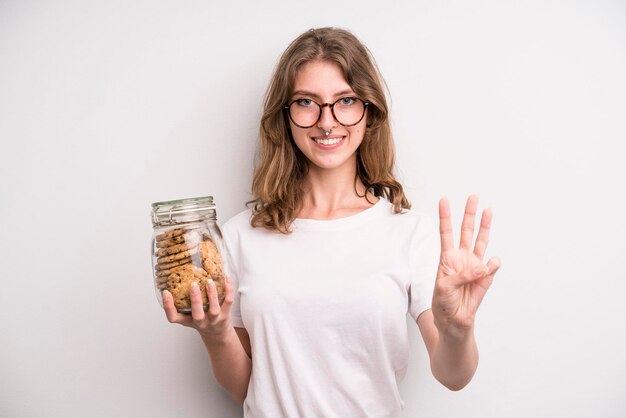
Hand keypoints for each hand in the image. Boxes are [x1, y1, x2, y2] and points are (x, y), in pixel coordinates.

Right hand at [162, 277, 234, 341]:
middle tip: (193, 285)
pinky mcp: (225, 315)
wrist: (218, 335)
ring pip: (214, 309)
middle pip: (197, 315)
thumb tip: (177, 277)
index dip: (168, 306)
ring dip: (212, 294)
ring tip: (209, 281)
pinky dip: (229, 289)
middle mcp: (200, 322)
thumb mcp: (188, 315)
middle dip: (195, 300)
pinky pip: (228, 302)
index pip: (173, 318)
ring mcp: (214, 319)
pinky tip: (226, 278)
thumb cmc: (201, 321)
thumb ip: (182, 301)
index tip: (166, 292)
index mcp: (187, 320)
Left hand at [432, 195, 500, 337]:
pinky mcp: (486, 278)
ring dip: (485, 226)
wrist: (454, 322)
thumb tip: (483, 266)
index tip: (444, 200)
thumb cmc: (443, 304)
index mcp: (447, 258)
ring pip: (481, 242)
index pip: (446, 233)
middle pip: (466, 231)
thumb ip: (461, 275)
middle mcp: (461, 258)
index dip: (445, 217)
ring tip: (488, 210)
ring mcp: (475, 266)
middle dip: (469, 214)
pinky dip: (491, 265)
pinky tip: (488, 267)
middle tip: (473, 197)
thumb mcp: (444, 288)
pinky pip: (491, 267)